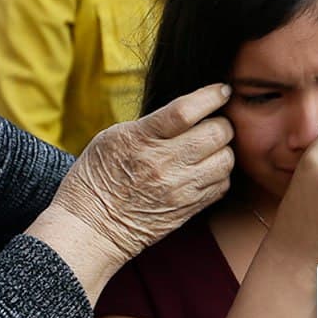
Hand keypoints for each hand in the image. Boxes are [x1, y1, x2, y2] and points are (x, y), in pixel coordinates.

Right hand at [52, 83, 234, 263]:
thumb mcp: (113, 137)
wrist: (92, 226)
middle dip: (221, 123)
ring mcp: (179, 189)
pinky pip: (222, 185)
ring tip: (208, 148)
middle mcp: (163, 165)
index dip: (212, 96)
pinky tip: (205, 170)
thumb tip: (188, 110)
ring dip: (223, 149)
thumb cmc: (97, 175)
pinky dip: (219, 173)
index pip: (186, 111)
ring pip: (225, 160)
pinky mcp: (188, 208)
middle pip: (216, 134)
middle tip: (212, 123)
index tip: (222, 90)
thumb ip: (150, 123)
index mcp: (141, 140)